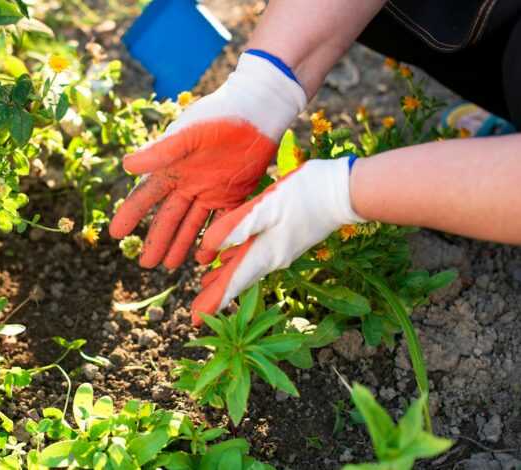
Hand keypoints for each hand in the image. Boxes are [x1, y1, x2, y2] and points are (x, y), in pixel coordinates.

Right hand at [109, 51, 306, 268]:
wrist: (258, 110)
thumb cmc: (219, 116)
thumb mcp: (187, 134)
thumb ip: (160, 152)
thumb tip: (125, 166)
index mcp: (171, 168)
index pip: (145, 196)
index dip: (130, 215)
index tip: (115, 234)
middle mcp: (187, 183)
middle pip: (168, 218)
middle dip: (157, 240)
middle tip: (147, 264)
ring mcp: (210, 190)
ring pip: (192, 224)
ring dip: (181, 244)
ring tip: (171, 266)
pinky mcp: (234, 194)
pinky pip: (221, 222)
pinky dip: (214, 240)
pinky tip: (206, 257)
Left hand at [191, 157, 364, 324]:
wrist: (344, 191)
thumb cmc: (306, 195)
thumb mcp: (267, 207)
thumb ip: (238, 226)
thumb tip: (209, 246)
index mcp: (264, 253)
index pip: (233, 283)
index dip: (212, 301)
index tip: (194, 320)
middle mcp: (271, 258)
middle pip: (238, 281)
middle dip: (215, 297)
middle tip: (194, 315)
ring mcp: (280, 250)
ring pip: (245, 269)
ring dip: (225, 280)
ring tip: (204, 286)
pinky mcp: (286, 239)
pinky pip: (255, 257)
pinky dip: (237, 262)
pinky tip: (228, 258)